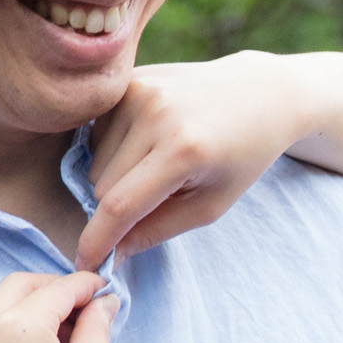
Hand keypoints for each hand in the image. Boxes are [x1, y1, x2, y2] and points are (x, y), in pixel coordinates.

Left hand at [0, 271, 114, 342]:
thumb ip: (98, 330)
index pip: (58, 289)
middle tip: (80, 305)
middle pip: (20, 285)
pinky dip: (2, 323)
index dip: (86, 286)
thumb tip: (103, 304)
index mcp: (20, 325)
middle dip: (52, 287)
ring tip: (54, 327)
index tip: (103, 290)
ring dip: (25, 302)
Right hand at [77, 54, 303, 270]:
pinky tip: (149, 138)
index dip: (97, 240)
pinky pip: (96, 131)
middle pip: (102, 187)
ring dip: (117, 173)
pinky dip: (114, 145)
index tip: (84, 264)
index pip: (120, 206)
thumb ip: (157, 230)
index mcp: (183, 150)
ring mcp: (139, 90)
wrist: (258, 93)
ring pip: (94, 161)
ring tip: (161, 159)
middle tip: (164, 188)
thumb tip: (110, 256)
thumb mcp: (211, 205)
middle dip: (123, 202)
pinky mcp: (128, 78)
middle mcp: (156, 114)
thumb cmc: (239, 157)